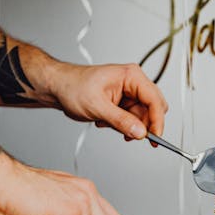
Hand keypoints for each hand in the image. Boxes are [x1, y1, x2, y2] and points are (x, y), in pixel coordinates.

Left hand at [49, 62, 168, 141]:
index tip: (154, 137)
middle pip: (153, 109)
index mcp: (131, 76)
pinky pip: (132, 120)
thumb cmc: (72, 86)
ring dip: (128, 126)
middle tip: (131, 135)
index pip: (154, 100)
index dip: (157, 121)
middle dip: (143, 125)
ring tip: (107, 123)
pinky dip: (122, 126)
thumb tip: (140, 132)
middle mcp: (133, 83)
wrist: (58, 87)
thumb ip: (121, 121)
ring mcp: (129, 94)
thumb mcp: (97, 106)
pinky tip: (106, 122)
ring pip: (143, 117)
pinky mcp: (124, 103)